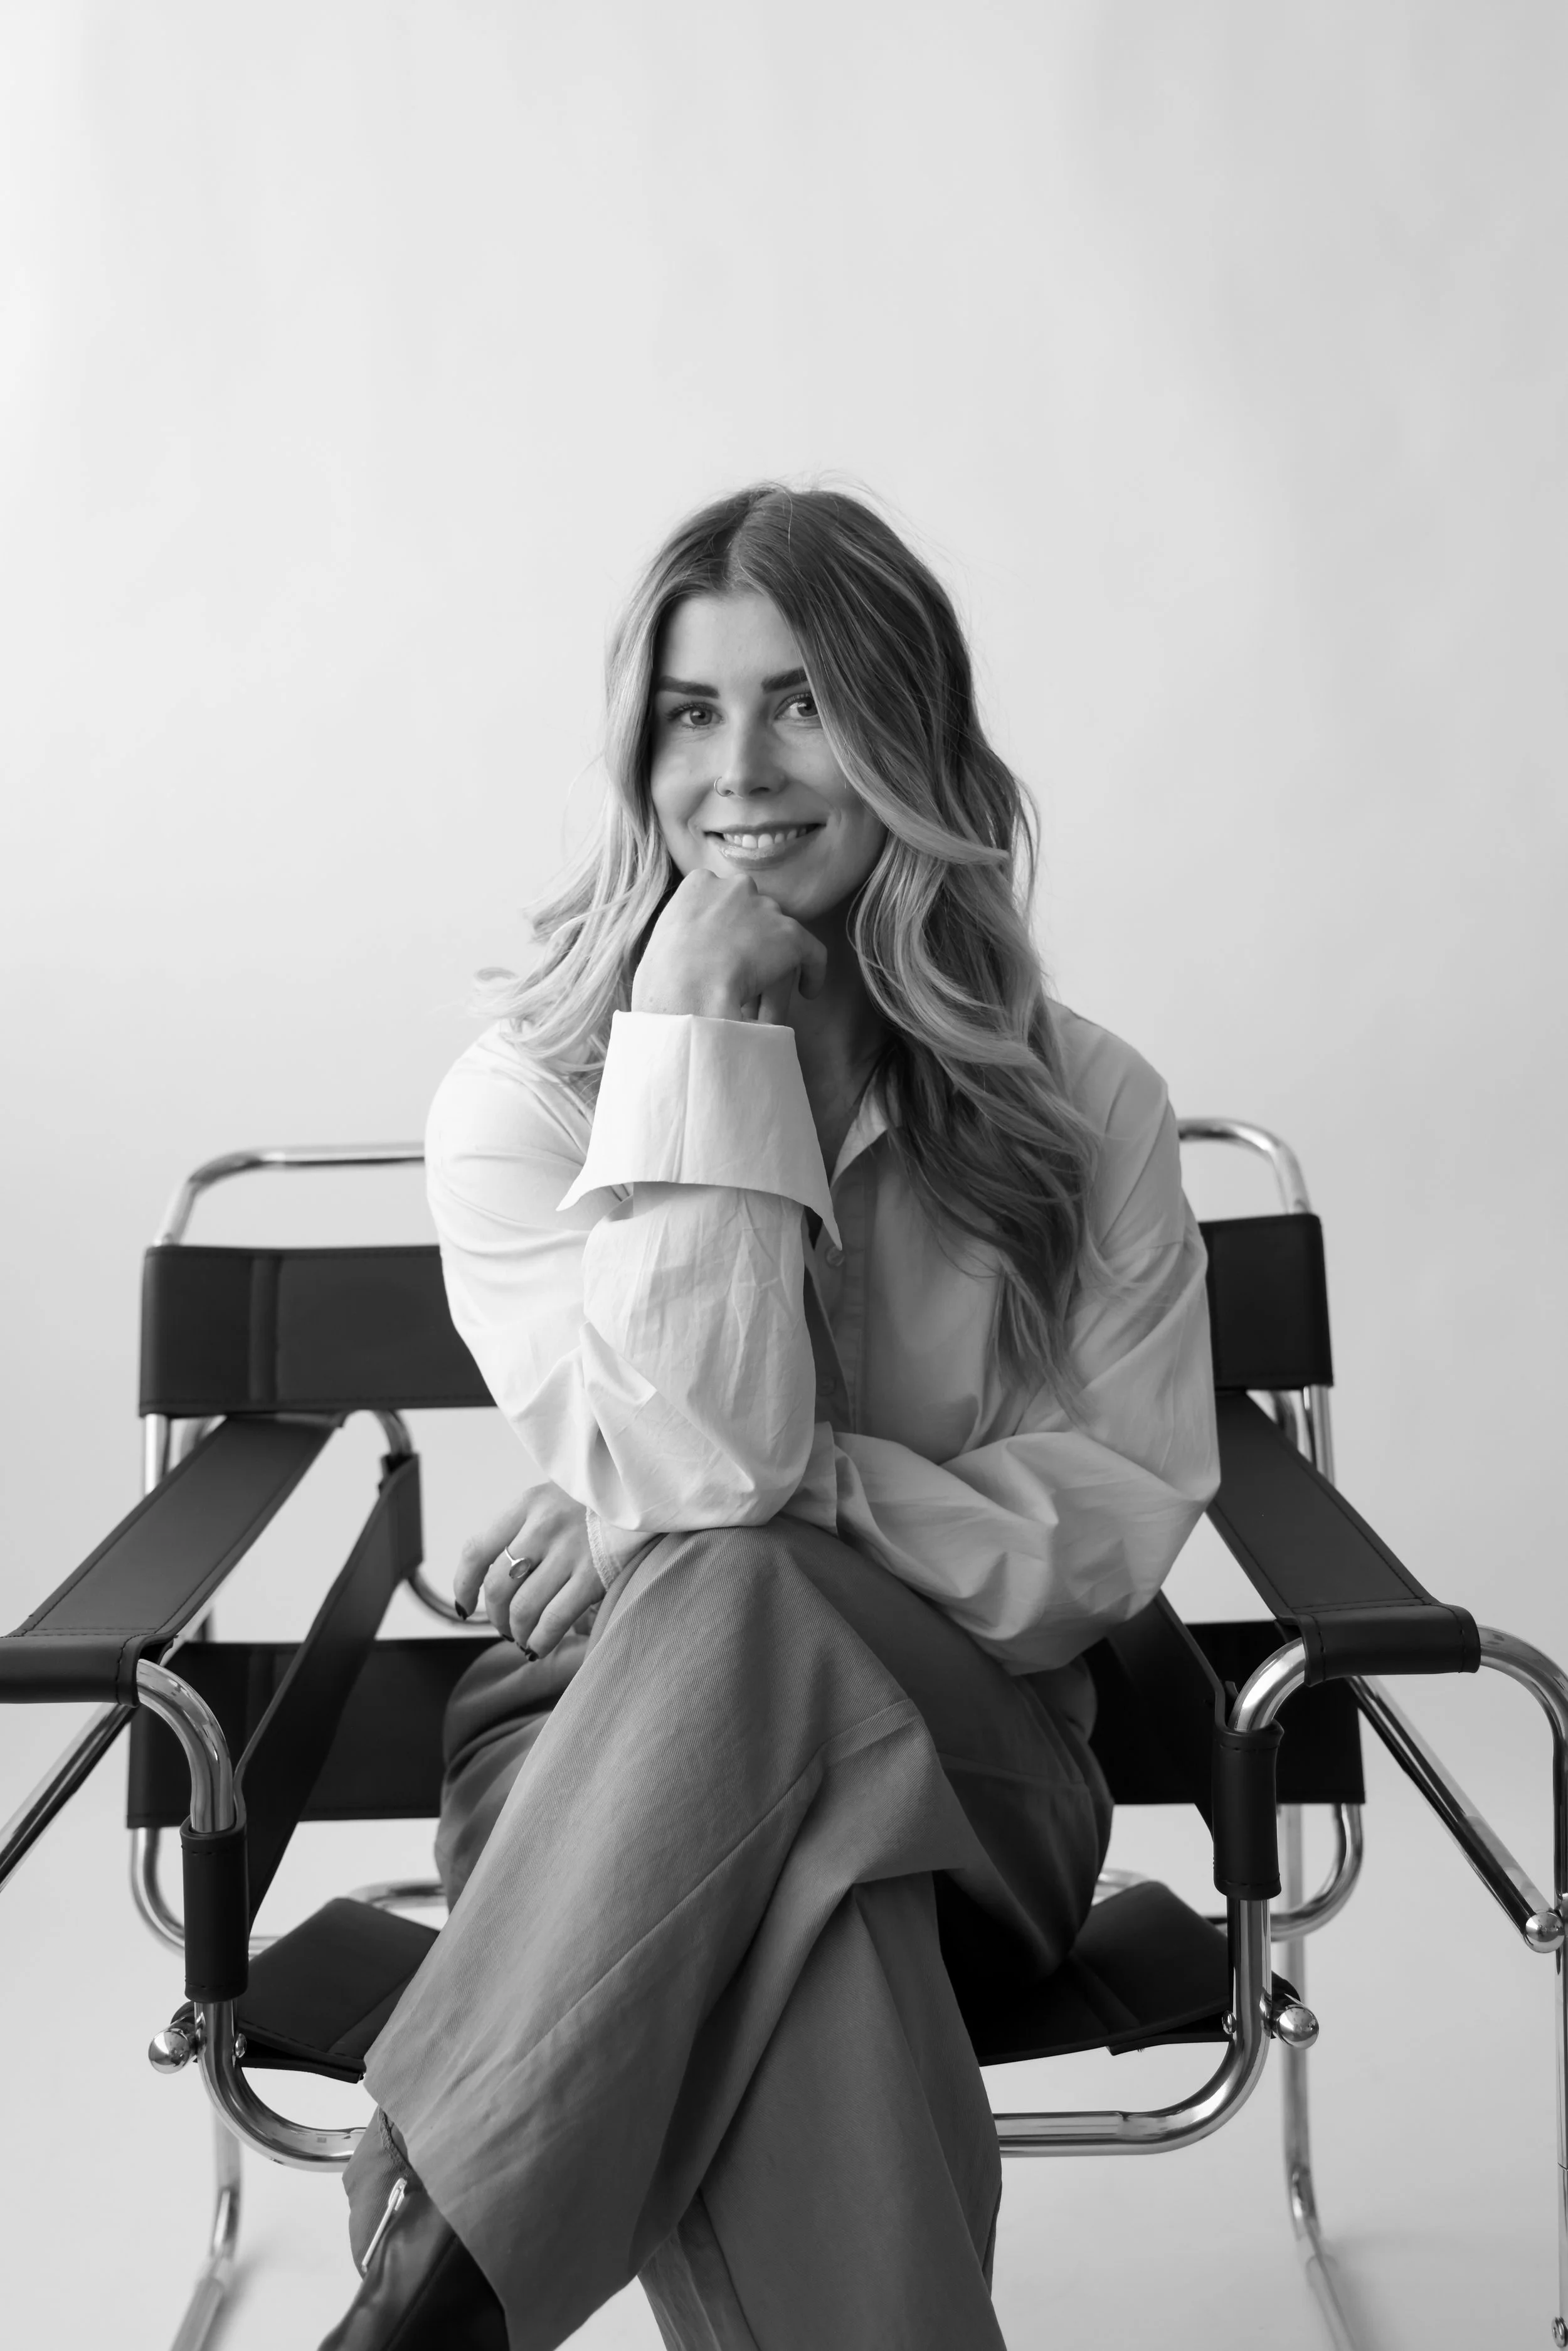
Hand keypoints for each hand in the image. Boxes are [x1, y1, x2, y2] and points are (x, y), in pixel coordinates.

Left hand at [454, 1483, 602, 1656]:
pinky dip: (540, 1640)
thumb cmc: (599, 1505)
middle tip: (505, 1627)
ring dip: (517, 1633)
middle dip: (496, 1617)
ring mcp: (569, 1551)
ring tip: (523, 1637)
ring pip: (523, 1609)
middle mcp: (544, 1526)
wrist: (649, 1497)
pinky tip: (539, 1646)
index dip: (463, 1585)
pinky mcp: (594, 1575)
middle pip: (498, 1587)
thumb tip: (495, 1580)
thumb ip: (526, 1529)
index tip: (466, 1605)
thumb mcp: (555, 1499)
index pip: (476, 1551)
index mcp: (528, 1504)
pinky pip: (554, 1620)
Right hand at [632, 872, 827, 1025]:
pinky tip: (808, 991)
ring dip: (776, 958)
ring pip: (780, 932)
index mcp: (699, 882)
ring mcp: (765, 908)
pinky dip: (813, 971)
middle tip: (746, 968)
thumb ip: (681, 931)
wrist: (686, 987)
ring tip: (770, 990)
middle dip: (753, 936)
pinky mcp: (790, 935)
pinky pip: (812, 952)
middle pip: (755, 909)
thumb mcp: (659, 939)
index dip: (727, 922)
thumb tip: (688, 950)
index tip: (725, 946)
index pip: (722, 896)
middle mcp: (736, 886)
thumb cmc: (661, 977)